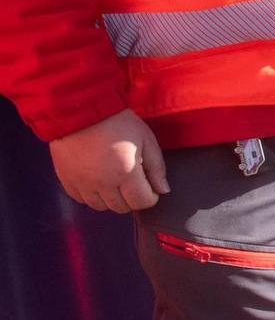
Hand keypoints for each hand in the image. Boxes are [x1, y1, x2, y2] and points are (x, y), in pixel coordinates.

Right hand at [49, 109, 167, 212]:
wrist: (80, 111)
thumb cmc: (117, 123)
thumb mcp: (146, 140)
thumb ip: (156, 167)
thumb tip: (163, 190)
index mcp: (126, 174)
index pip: (142, 202)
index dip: (150, 197)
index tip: (150, 188)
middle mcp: (102, 184)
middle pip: (121, 207)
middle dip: (132, 198)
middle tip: (133, 182)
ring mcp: (82, 184)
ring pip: (101, 207)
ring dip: (111, 199)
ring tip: (115, 181)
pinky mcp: (67, 180)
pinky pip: (81, 199)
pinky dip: (91, 195)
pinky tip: (97, 180)